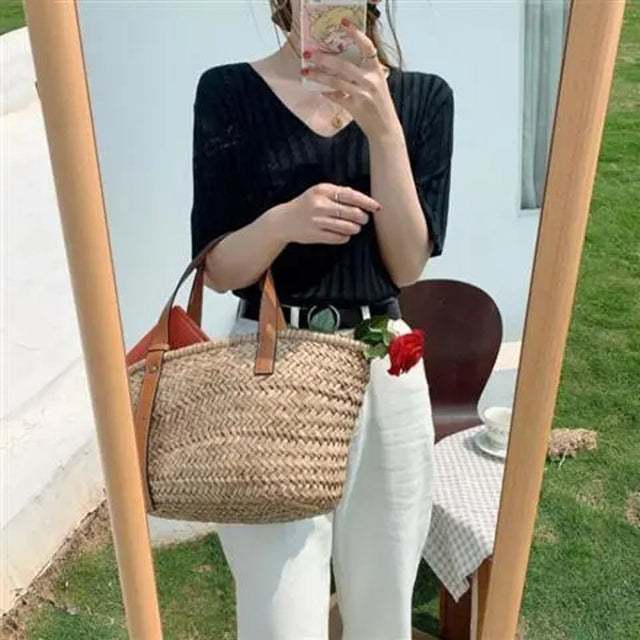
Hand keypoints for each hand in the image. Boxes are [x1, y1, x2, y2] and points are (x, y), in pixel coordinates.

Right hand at [274, 182, 381, 244]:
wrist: (283, 220)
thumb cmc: (306, 204)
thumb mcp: (319, 192)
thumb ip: (339, 193)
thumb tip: (364, 200)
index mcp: (323, 190)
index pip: (351, 195)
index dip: (367, 202)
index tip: (377, 207)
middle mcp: (320, 204)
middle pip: (353, 213)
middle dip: (362, 218)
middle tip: (363, 219)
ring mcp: (317, 221)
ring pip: (348, 227)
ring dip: (355, 229)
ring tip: (354, 227)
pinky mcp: (316, 235)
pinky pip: (340, 238)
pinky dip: (346, 237)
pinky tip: (343, 234)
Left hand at [301, 19, 401, 139]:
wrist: (385, 128)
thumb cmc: (379, 104)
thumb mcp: (377, 84)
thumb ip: (363, 72)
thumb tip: (339, 62)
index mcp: (377, 70)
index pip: (368, 47)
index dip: (356, 34)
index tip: (344, 24)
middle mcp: (371, 80)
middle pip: (343, 65)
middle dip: (324, 59)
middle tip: (310, 54)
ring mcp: (363, 94)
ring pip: (336, 81)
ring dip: (319, 76)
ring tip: (306, 71)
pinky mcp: (355, 107)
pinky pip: (336, 97)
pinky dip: (326, 93)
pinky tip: (318, 89)